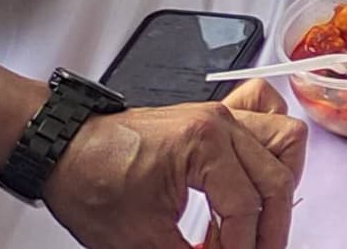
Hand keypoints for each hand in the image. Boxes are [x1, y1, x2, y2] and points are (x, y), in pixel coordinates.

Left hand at [40, 84, 304, 248]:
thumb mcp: (139, 240)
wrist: (62, 151)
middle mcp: (219, 123)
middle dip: (269, 229)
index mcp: (203, 146)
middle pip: (276, 178)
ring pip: (285, 140)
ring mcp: (220, 115)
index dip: (241, 247)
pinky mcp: (212, 117)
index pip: (245, 208)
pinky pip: (264, 111)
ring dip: (280, 185)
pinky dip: (272, 142)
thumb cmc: (89, 181)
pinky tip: (259, 172)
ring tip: (260, 220)